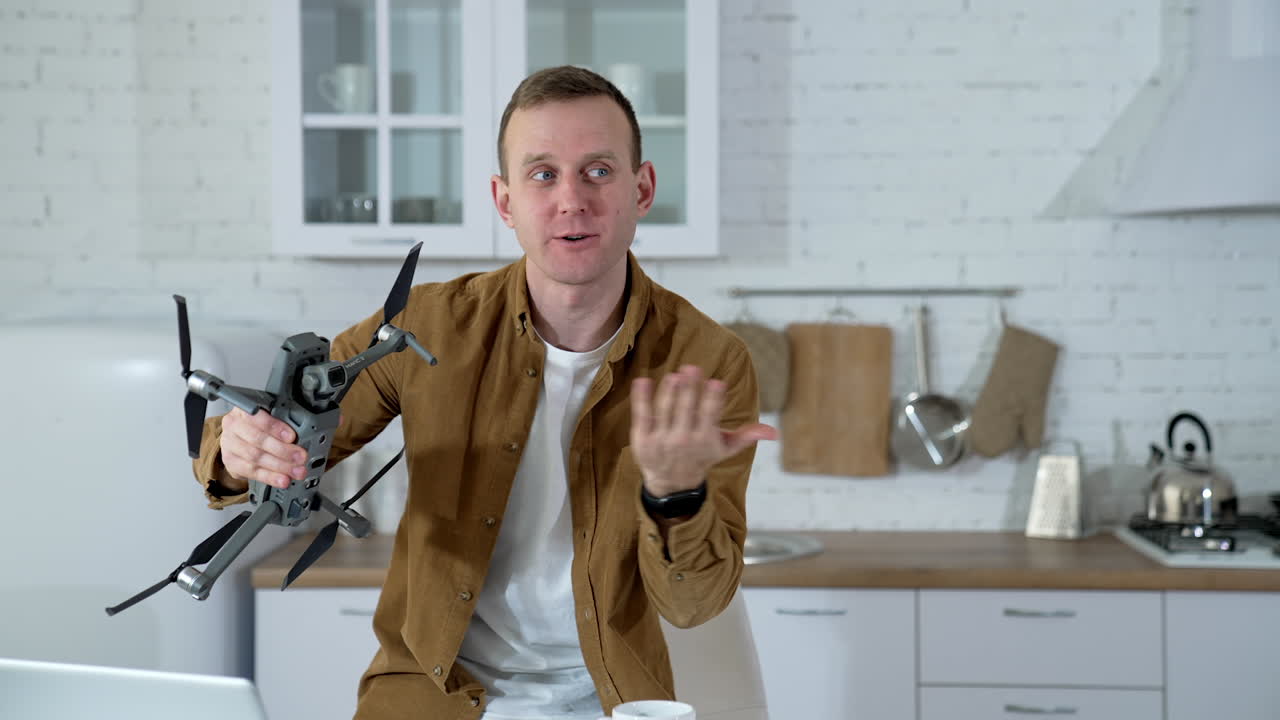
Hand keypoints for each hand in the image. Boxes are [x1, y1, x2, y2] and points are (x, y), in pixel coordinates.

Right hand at [219, 407, 307, 490]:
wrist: (238, 440)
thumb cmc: (257, 426)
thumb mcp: (268, 416)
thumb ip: (282, 421)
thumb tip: (305, 434)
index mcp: (243, 409)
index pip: (257, 417)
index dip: (275, 427)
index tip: (292, 437)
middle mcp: (233, 425)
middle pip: (258, 440)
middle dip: (283, 450)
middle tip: (301, 457)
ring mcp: (229, 444)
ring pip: (255, 457)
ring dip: (280, 466)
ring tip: (296, 471)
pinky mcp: (230, 462)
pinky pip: (251, 472)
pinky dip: (270, 477)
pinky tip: (282, 480)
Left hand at [630, 364, 777, 496]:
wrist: (672, 483)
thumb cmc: (702, 456)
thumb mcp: (725, 448)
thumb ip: (747, 436)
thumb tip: (774, 432)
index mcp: (705, 438)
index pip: (710, 415)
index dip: (713, 399)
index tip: (716, 383)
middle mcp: (682, 439)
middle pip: (686, 409)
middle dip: (690, 389)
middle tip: (692, 368)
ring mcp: (661, 438)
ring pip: (664, 410)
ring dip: (669, 392)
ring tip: (674, 375)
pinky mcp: (642, 437)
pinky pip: (642, 414)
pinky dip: (641, 398)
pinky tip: (643, 380)